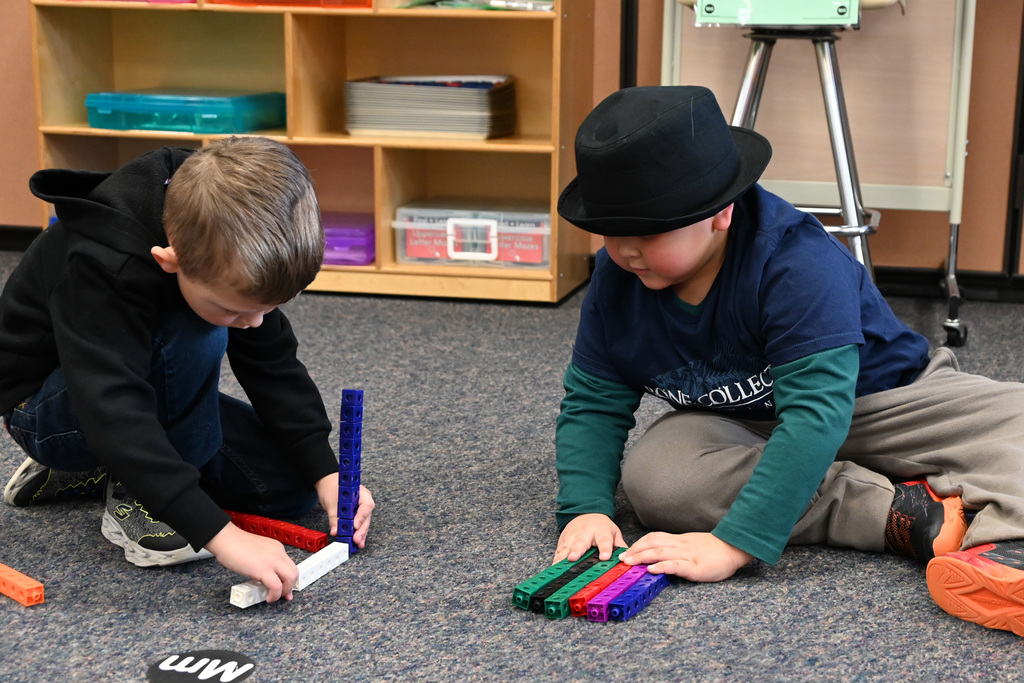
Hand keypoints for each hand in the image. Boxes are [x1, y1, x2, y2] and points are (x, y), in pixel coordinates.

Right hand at [205, 523, 298, 602]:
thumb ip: (265, 563)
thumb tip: (266, 577)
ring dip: (284, 591)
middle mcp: (278, 553)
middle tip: (283, 595)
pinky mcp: (263, 569)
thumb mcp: (257, 552)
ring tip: (274, 596)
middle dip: (290, 587)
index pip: (290, 566)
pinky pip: (277, 586)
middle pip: (294, 572)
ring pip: (291, 578)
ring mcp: (272, 561)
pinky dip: (275, 595)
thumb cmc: (235, 545)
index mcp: (277, 549)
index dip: (290, 579)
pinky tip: (268, 598)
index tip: (286, 588)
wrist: (226, 539)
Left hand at [315, 475, 374, 548]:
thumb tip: (336, 531)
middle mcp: (364, 501)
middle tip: (356, 540)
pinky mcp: (356, 515)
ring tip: (358, 544)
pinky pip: (358, 524)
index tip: (355, 526)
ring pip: (364, 522)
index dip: (362, 516)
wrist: (328, 483)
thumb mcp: (331, 502)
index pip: (366, 505)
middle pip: (366, 516)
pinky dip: (357, 533)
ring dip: (361, 534)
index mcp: (361, 493)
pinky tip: (356, 542)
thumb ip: (334, 517)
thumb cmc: (331, 487)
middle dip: (362, 529)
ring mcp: (361, 508)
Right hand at [553, 513, 625, 564]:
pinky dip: (556, 558)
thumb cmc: (602, 527)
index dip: (605, 549)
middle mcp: (585, 533)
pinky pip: (559, 550)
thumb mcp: (614, 533)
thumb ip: (620, 546)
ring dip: (563, 556)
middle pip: (581, 542)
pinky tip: (554, 567)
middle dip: (577, 550)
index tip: (604, 557)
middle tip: (574, 558)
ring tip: (560, 565)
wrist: (586, 513)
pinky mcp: (563, 540)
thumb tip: (629, 560)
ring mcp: (572, 536)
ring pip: (567, 547)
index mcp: (601, 532)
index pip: (604, 541)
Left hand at [621, 531, 752, 581]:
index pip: (653, 537)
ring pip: (660, 552)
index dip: (638, 543)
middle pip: (652, 543)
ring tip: (630, 563)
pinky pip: (675, 565)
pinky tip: (652, 570)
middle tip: (622, 558)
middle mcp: (680, 545)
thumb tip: (660, 555)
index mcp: (679, 540)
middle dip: (635, 550)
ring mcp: (687, 555)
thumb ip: (677, 547)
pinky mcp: (695, 567)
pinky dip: (661, 566)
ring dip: (642, 557)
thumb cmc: (714, 549)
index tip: (627, 550)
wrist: (734, 548)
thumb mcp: (692, 544)